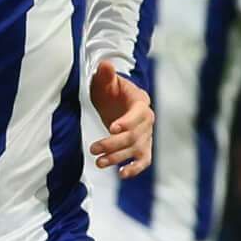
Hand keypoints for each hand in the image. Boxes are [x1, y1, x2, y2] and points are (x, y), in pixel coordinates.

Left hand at [86, 61, 154, 176]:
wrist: (116, 100)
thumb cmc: (110, 90)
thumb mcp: (105, 81)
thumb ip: (105, 74)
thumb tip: (105, 65)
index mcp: (140, 101)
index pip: (138, 113)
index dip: (127, 121)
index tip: (112, 128)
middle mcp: (147, 120)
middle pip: (134, 135)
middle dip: (114, 144)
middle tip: (93, 149)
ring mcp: (146, 135)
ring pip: (136, 149)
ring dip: (118, 158)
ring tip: (99, 162)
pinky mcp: (142, 147)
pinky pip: (144, 160)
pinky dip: (135, 168)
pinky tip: (122, 174)